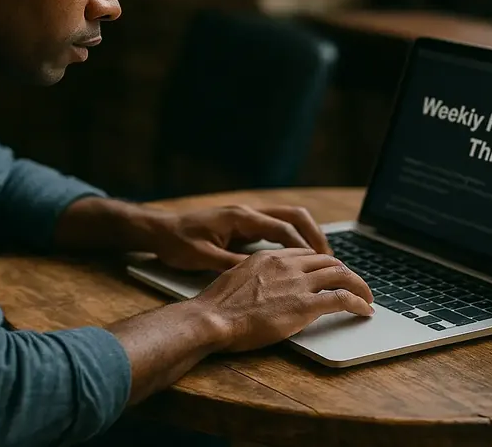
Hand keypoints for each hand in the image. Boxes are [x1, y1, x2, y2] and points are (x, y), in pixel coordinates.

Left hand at [149, 204, 331, 271]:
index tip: (325, 264)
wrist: (158, 230)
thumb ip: (234, 264)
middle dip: (316, 236)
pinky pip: (275, 229)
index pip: (284, 228)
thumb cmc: (177, 243)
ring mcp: (246, 217)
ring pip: (287, 220)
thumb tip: (264, 278)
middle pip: (294, 217)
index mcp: (241, 218)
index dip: (306, 247)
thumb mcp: (204, 258)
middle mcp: (247, 213)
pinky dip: (291, 241)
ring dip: (306, 238)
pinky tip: (296, 260)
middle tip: (333, 260)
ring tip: (322, 261)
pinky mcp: (242, 225)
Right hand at [192, 247, 373, 351]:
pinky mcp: (305, 305)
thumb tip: (260, 288)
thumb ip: (253, 278)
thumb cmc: (216, 306)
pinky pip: (342, 298)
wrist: (212, 317)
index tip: (329, 275)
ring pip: (341, 275)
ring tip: (367, 297)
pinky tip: (364, 310)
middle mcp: (287, 264)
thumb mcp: (234, 279)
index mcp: (269, 257)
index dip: (322, 265)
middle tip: (354, 285)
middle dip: (345, 272)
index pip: (306, 254)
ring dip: (359, 285)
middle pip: (328, 260)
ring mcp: (297, 283)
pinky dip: (358, 302)